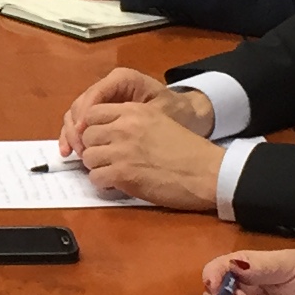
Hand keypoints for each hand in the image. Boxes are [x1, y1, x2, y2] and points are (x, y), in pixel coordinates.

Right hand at [59, 67, 181, 153]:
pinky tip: (69, 153)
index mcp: (122, 79)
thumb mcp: (160, 113)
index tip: (83, 134)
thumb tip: (108, 132)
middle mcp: (107, 86)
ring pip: (75, 114)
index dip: (85, 115)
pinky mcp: (99, 114)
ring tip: (75, 155)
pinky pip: (79, 124)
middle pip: (81, 105)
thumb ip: (135, 120)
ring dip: (71, 135)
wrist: (184, 115)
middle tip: (80, 150)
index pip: (95, 94)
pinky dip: (73, 138)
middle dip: (76, 128)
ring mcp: (101, 100)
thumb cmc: (175, 112)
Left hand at [76, 98, 226, 210]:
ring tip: (115, 172)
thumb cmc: (187, 150)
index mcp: (134, 111)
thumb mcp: (158, 122)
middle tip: (109, 160)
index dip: (94, 128)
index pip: (93, 113)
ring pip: (88, 157)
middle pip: (87, 136)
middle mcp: (124, 127)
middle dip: (94, 149)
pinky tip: (118, 184)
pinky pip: (96, 178)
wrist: (206, 172)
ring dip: (99, 167)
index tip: (102, 140)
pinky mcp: (122, 173)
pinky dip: (104, 183)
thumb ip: (131, 122)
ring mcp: (121, 150)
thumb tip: (104, 133)